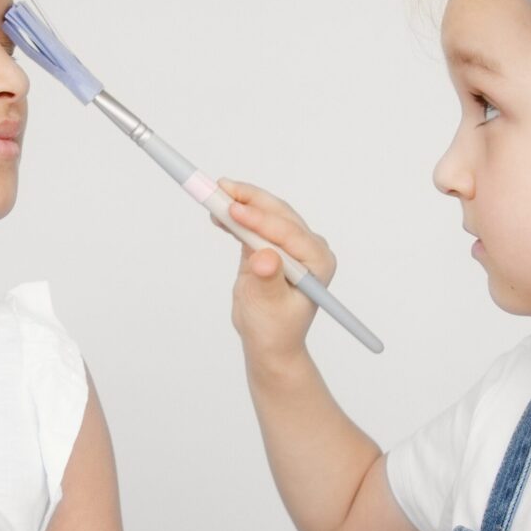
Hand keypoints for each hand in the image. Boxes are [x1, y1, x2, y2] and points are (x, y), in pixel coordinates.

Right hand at [214, 178, 336, 361]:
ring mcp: (291, 244)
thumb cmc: (274, 330)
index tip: (232, 210)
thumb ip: (267, 281)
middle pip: (278, 214)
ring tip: (213, 194)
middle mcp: (309, 247)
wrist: (269, 341)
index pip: (287, 232)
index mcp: (317, 261)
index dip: (259, 218)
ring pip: (266, 213)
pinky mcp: (272, 244)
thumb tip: (264, 258)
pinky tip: (218, 212)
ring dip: (240, 202)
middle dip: (248, 200)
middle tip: (217, 189)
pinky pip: (254, 224)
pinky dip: (236, 216)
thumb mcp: (270, 307)